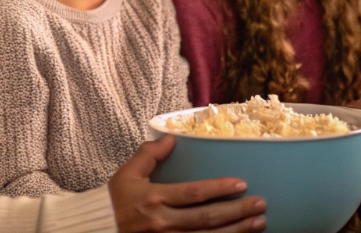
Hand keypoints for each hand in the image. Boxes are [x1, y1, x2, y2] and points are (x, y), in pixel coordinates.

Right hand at [108, 135, 266, 231]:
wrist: (100, 230)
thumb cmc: (116, 203)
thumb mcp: (127, 175)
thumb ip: (148, 155)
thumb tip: (173, 137)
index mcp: (153, 198)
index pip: (192, 194)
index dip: (218, 189)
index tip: (241, 183)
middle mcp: (163, 223)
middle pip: (207, 219)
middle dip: (237, 212)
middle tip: (260, 204)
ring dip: (237, 231)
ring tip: (259, 223)